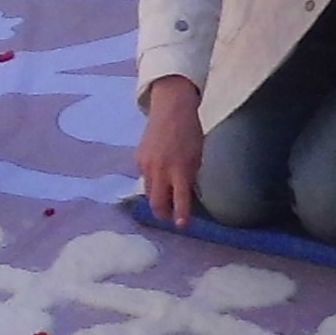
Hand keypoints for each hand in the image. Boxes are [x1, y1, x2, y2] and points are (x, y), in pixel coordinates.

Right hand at [136, 78, 204, 226]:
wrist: (171, 109)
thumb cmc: (190, 132)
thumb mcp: (197, 157)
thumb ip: (190, 177)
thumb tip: (185, 195)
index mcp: (180, 170)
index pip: (180, 201)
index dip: (181, 216)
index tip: (182, 225)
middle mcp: (161, 171)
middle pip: (157, 203)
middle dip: (163, 214)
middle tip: (170, 216)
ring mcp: (147, 165)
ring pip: (149, 193)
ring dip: (157, 199)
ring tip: (164, 199)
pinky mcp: (138, 159)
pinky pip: (144, 177)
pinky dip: (152, 180)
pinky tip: (159, 173)